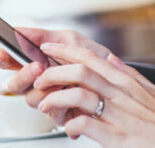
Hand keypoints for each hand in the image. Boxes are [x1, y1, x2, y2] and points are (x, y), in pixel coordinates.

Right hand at [0, 27, 109, 107]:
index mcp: (35, 61)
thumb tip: (18, 29)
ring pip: (30, 98)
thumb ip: (42, 35)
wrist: (111, 73)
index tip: (4, 51)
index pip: (9, 62)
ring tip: (62, 80)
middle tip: (37, 67)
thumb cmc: (90, 54)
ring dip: (43, 89)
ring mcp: (47, 96)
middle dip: (23, 75)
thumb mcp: (68, 39)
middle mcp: (37, 80)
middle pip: (14, 84)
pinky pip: (49, 112)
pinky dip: (58, 103)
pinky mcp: (58, 111)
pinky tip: (69, 94)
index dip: (2, 57)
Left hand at [34, 43, 154, 147]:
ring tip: (45, 104)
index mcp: (122, 80)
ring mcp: (117, 114)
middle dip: (54, 73)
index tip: (47, 47)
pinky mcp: (116, 137)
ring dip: (56, 99)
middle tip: (40, 80)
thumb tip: (110, 59)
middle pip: (80, 73)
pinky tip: (67, 126)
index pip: (88, 57)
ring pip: (78, 96)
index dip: (64, 50)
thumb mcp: (145, 90)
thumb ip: (127, 73)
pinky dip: (70, 124)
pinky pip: (85, 124)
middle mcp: (118, 93)